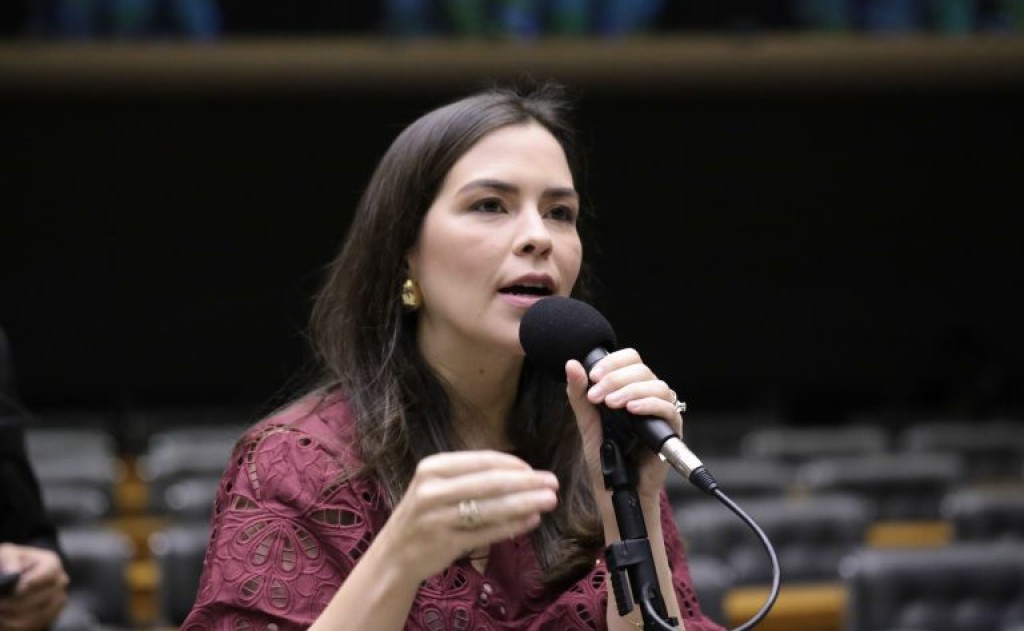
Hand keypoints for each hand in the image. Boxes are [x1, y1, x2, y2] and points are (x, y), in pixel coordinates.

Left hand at [0, 543, 68, 630]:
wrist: (18, 577)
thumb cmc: (12, 564)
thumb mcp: (8, 554)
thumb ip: (9, 558)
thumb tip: (12, 571)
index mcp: (52, 563)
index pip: (49, 572)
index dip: (31, 582)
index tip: (15, 589)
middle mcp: (60, 581)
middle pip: (42, 597)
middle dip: (16, 603)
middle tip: (0, 604)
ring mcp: (58, 600)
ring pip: (39, 614)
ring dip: (15, 617)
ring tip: (1, 613)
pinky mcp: (52, 615)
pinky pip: (36, 625)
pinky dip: (18, 625)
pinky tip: (6, 620)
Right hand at [375, 451, 558, 581]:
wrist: (393, 555)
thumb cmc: (424, 515)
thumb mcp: (437, 486)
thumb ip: (471, 477)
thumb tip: (521, 473)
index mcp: (433, 467)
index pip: (482, 461)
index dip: (513, 465)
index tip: (536, 470)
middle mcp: (432, 489)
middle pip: (491, 482)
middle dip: (527, 482)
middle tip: (553, 483)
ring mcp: (438, 517)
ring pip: (491, 508)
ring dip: (526, 503)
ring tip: (549, 501)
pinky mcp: (445, 542)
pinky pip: (487, 532)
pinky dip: (512, 526)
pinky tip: (531, 521)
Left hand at [565, 348, 683, 500]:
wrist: (616, 487)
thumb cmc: (605, 455)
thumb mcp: (587, 421)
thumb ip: (579, 394)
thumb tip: (571, 364)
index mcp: (630, 388)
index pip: (630, 359)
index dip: (612, 362)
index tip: (592, 377)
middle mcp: (648, 395)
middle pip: (642, 369)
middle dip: (616, 378)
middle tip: (597, 396)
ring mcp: (661, 412)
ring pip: (657, 385)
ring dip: (631, 390)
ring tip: (611, 404)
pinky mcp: (672, 429)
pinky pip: (668, 408)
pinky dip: (650, 404)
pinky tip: (632, 410)